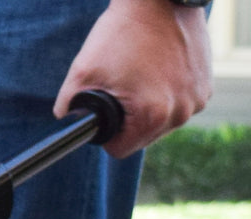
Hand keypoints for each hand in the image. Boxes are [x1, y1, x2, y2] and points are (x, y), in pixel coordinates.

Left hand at [54, 0, 212, 157]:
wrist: (160, 1)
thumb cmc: (120, 34)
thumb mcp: (82, 73)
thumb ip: (68, 109)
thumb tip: (67, 127)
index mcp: (153, 116)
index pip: (119, 149)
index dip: (105, 134)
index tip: (104, 111)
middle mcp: (181, 112)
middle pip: (141, 137)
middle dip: (127, 120)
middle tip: (121, 87)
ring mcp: (197, 100)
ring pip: (160, 123)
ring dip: (147, 108)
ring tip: (139, 77)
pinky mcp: (206, 87)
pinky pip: (177, 105)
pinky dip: (165, 95)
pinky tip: (156, 72)